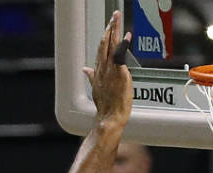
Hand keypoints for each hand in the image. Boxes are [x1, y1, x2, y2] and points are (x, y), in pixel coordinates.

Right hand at [83, 11, 132, 129]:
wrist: (110, 117)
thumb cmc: (106, 106)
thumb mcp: (96, 88)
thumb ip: (92, 76)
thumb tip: (85, 70)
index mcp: (98, 71)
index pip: (101, 49)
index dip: (105, 36)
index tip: (108, 27)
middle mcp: (103, 68)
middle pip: (105, 43)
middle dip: (109, 28)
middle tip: (114, 16)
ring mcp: (110, 71)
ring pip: (111, 46)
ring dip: (115, 31)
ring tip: (117, 19)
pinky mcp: (119, 74)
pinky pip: (121, 56)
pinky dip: (123, 44)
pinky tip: (127, 36)